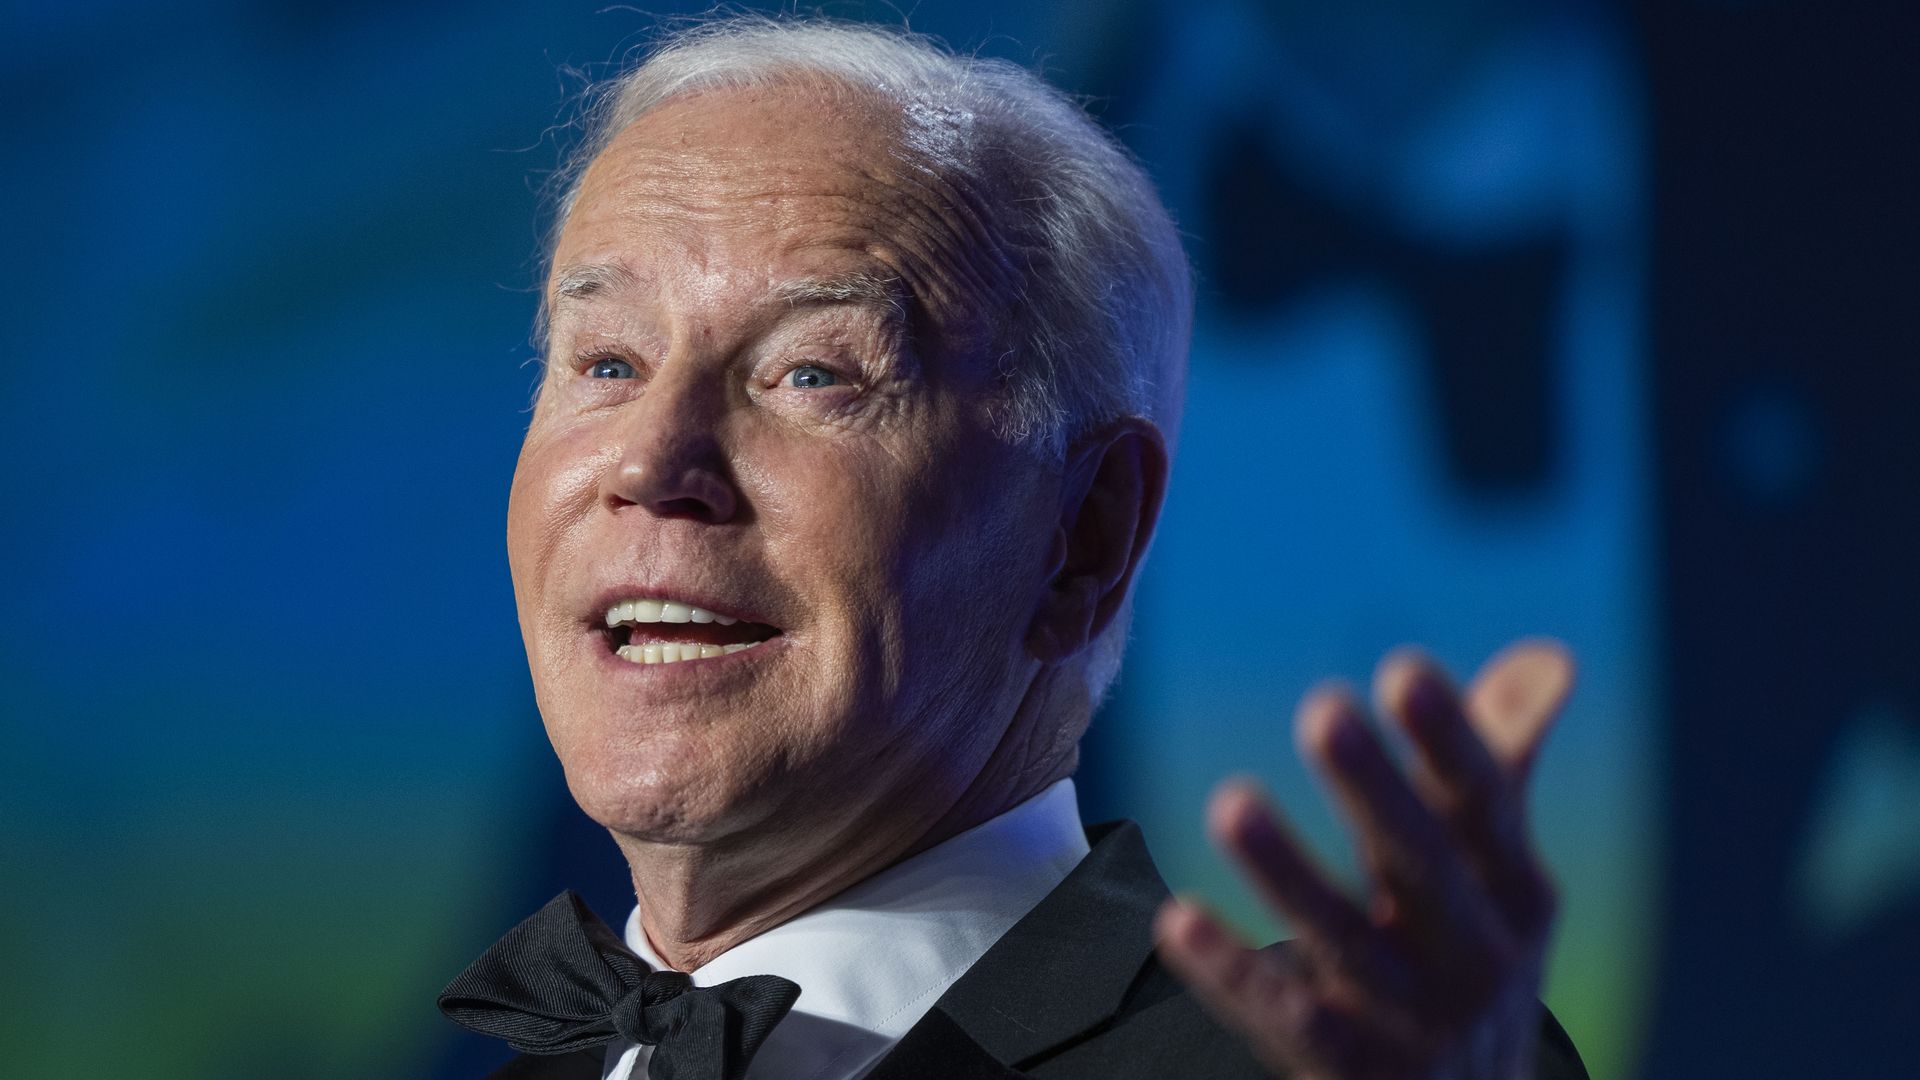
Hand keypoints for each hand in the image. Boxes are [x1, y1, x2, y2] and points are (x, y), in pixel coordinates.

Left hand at [1153, 641, 1574, 1078]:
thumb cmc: (1467, 962)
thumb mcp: (1496, 878)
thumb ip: (1501, 765)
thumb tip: (1551, 655)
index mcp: (1518, 893)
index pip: (1485, 804)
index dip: (1452, 740)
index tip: (1405, 669)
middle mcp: (1482, 960)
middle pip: (1421, 865)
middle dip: (1377, 789)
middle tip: (1323, 708)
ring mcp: (1420, 1026)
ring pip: (1347, 944)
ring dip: (1290, 874)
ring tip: (1230, 801)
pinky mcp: (1359, 1076)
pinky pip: (1289, 1019)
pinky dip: (1235, 972)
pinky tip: (1175, 918)